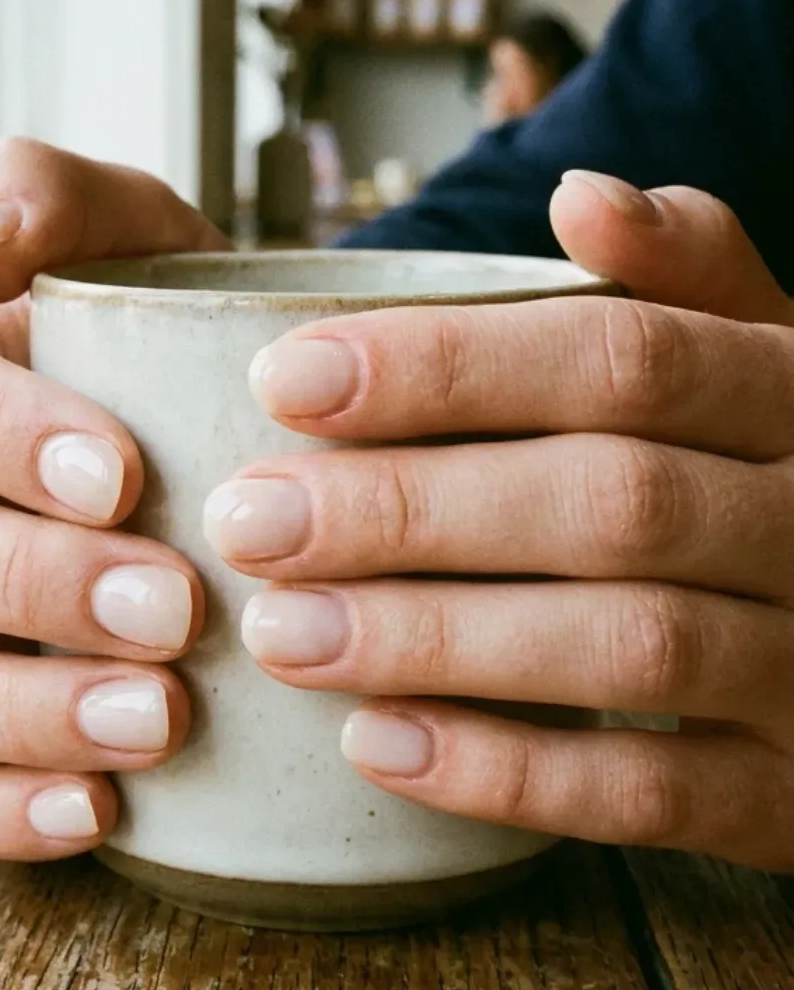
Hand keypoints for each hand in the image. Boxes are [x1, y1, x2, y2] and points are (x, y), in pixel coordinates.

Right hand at [0, 137, 225, 859]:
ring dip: (16, 708)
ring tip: (157, 718)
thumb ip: (61, 199)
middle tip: (172, 605)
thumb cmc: (214, 336)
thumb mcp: (158, 239)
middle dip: (21, 579)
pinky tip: (104, 809)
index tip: (124, 474)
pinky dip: (5, 810)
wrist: (298, 451)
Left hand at [205, 172, 793, 869]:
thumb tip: (581, 193)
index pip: (625, 358)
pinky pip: (654, 796)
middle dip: (412, 509)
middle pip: (611, 502)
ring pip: (629, 647)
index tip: (286, 379)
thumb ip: (687, 276)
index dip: (451, 367)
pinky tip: (376, 744)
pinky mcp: (793, 796)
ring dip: (438, 639)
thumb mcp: (767, 361)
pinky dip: (509, 774)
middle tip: (250, 519)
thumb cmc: (785, 483)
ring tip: (281, 632)